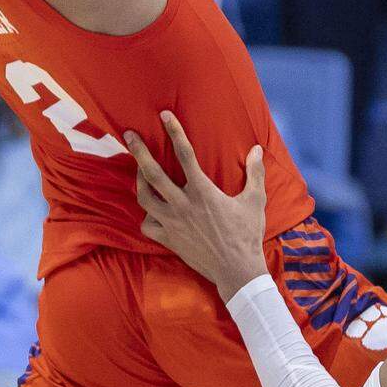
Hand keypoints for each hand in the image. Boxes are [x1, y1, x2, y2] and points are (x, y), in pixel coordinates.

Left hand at [123, 111, 268, 300]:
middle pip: (153, 173)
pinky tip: (152, 210)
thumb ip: (255, 173)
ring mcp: (172, 223)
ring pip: (144, 198)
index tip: (164, 115)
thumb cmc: (246, 235)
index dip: (174, 132)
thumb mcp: (255, 201)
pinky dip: (147, 216)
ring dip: (139, 181)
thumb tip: (257, 149)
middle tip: (129, 135)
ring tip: (139, 171)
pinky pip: (147, 224)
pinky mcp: (168, 239)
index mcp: (203, 192)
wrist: (236, 271)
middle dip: (138, 151)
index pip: (185, 155)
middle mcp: (182, 205)